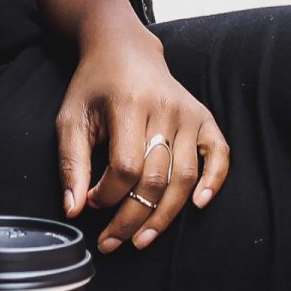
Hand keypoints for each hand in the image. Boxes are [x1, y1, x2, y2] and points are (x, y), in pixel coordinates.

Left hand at [56, 22, 230, 252]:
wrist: (124, 49)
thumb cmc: (94, 86)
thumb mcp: (71, 118)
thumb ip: (71, 163)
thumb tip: (73, 209)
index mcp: (129, 105)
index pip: (125, 166)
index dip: (108, 195)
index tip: (92, 203)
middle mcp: (165, 109)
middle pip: (156, 179)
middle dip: (132, 218)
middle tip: (112, 241)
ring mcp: (188, 114)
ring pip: (184, 177)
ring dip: (165, 216)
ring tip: (141, 239)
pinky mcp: (203, 117)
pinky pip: (219, 155)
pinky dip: (213, 182)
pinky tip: (197, 205)